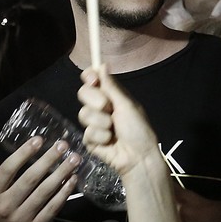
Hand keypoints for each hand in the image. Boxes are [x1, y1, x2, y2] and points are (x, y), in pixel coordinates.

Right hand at [0, 139, 79, 221]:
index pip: (7, 171)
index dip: (22, 154)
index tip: (39, 139)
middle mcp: (6, 207)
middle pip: (29, 180)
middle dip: (47, 161)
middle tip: (63, 145)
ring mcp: (22, 218)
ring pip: (44, 192)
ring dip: (61, 174)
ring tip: (74, 158)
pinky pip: (53, 207)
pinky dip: (65, 192)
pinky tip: (73, 178)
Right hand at [77, 67, 164, 181]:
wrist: (138, 156)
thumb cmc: (138, 129)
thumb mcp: (126, 105)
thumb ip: (112, 87)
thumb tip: (103, 65)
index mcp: (111, 95)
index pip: (93, 79)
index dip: (89, 76)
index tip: (92, 79)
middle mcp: (100, 107)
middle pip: (83, 93)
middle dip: (95, 100)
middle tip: (108, 107)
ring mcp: (94, 123)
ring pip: (83, 113)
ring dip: (101, 121)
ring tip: (113, 129)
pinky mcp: (90, 139)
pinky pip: (87, 132)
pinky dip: (100, 136)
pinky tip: (109, 142)